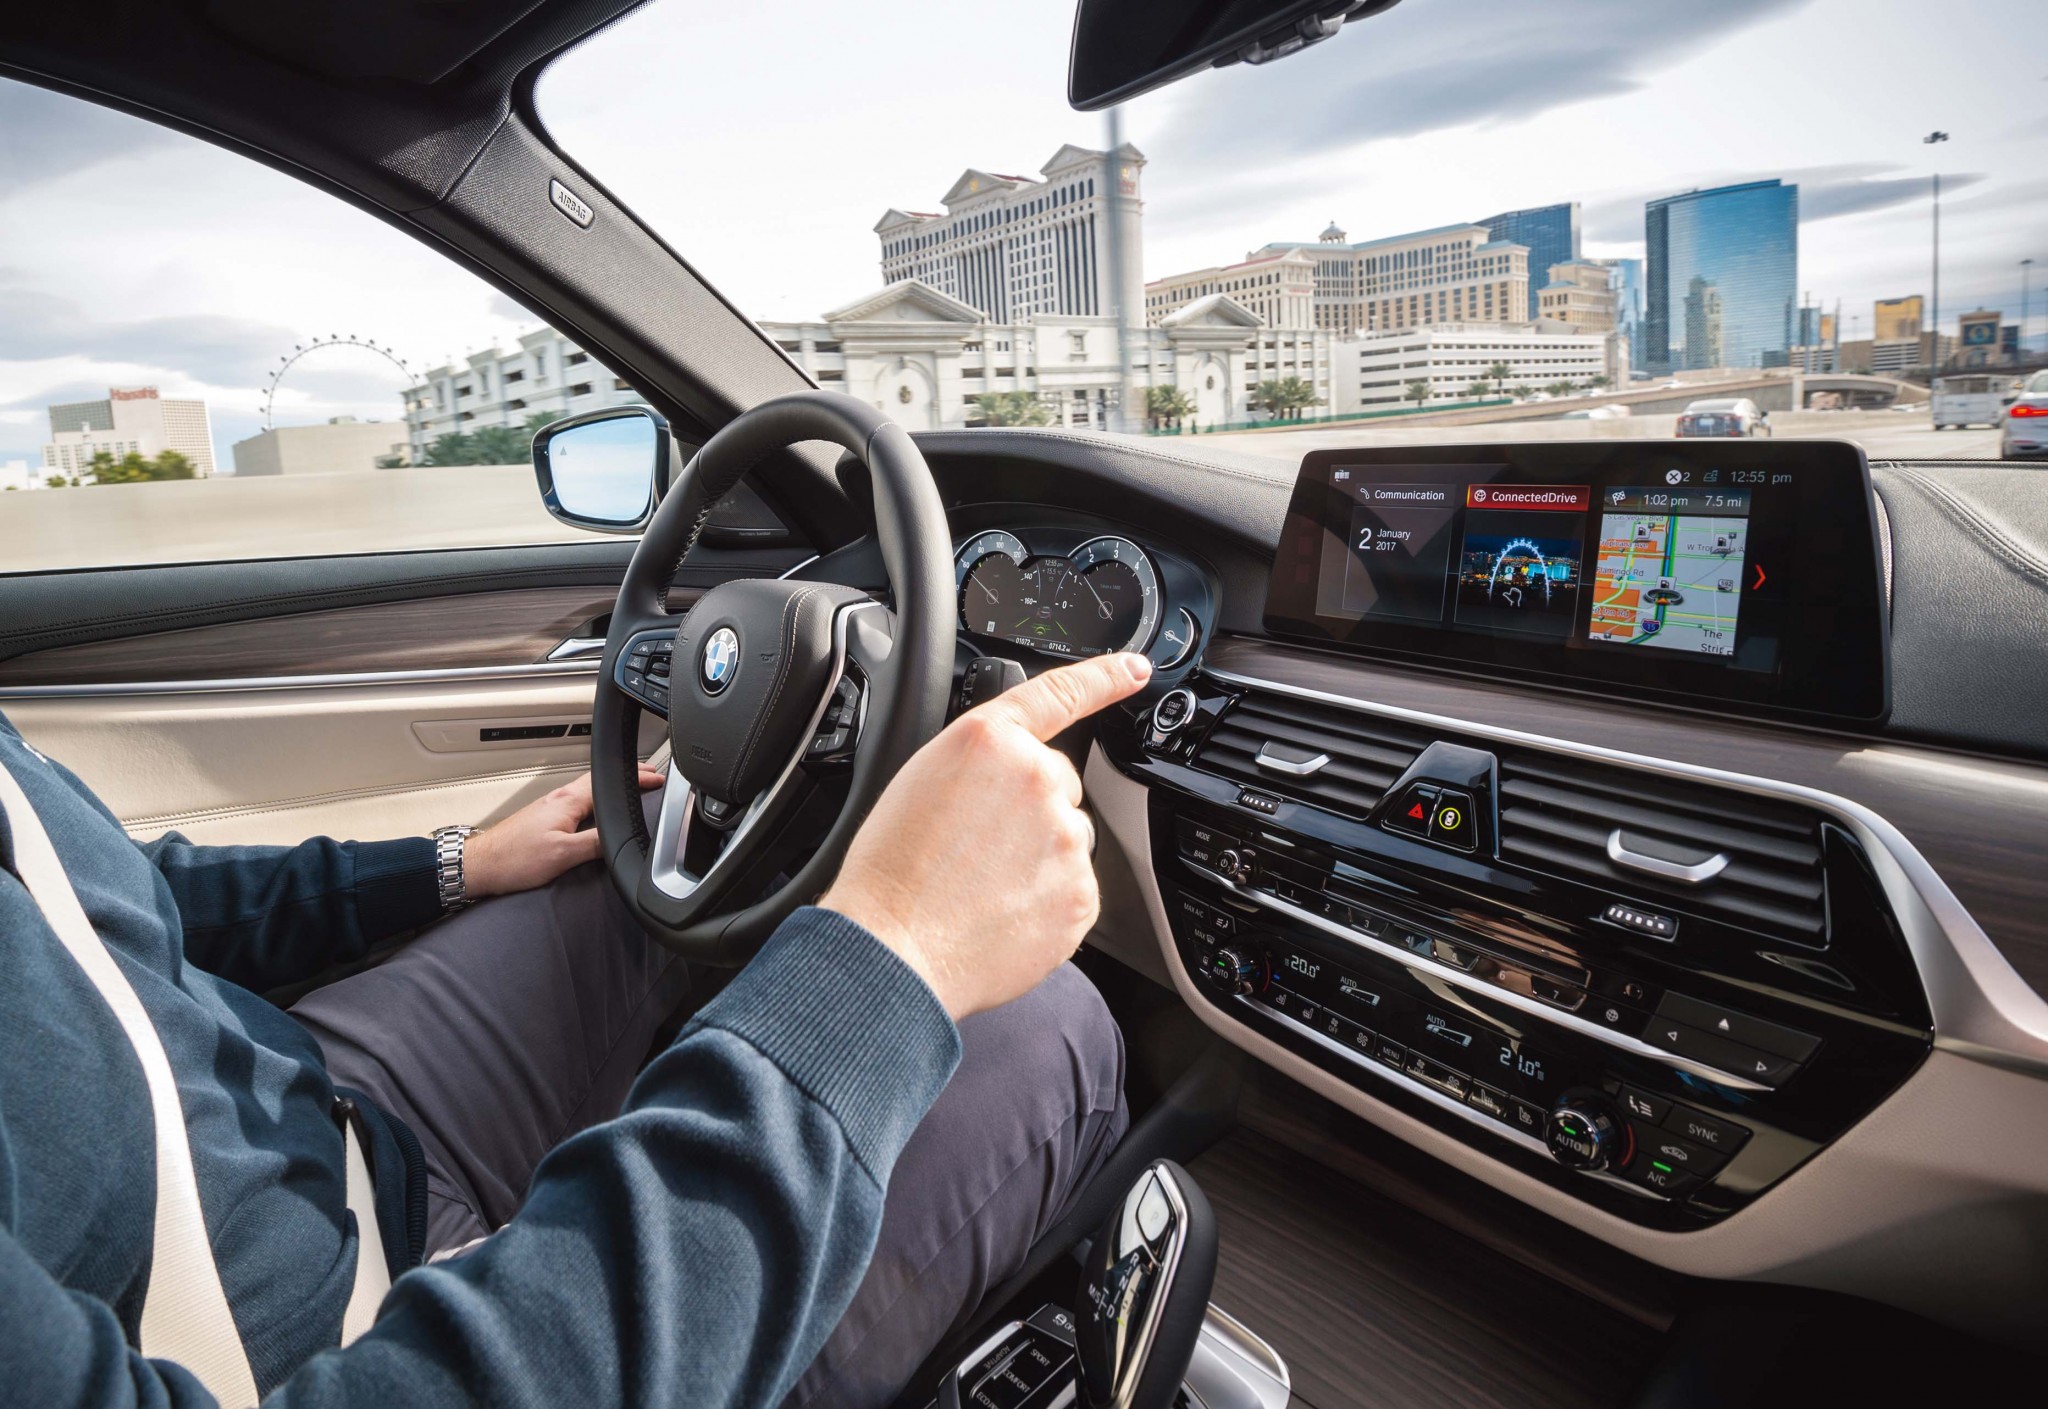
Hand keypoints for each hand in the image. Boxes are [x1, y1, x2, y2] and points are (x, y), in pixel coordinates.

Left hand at [462, 764, 664, 898]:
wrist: (478, 866)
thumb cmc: (513, 860)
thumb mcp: (562, 855)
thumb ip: (595, 844)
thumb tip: (620, 838)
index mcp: (566, 802)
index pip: (608, 783)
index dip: (635, 779)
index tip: (656, 779)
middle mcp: (557, 799)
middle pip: (598, 781)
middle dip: (625, 777)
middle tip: (648, 777)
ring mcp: (548, 808)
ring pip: (586, 791)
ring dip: (609, 788)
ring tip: (627, 791)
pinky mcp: (541, 820)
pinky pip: (576, 803)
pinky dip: (595, 801)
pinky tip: (596, 812)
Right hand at [820, 652, 1151, 1018]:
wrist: (895, 947)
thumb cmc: (892, 871)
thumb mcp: (922, 781)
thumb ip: (981, 764)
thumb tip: (1009, 780)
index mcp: (990, 741)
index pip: (1061, 693)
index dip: (1104, 677)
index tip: (1135, 670)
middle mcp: (1037, 778)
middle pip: (1058, 784)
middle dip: (1030, 810)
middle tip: (978, 849)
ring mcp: (1065, 836)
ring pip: (1066, 838)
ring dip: (1038, 858)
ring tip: (982, 887)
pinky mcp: (1081, 892)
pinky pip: (1073, 888)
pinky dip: (1045, 902)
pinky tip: (1001, 914)